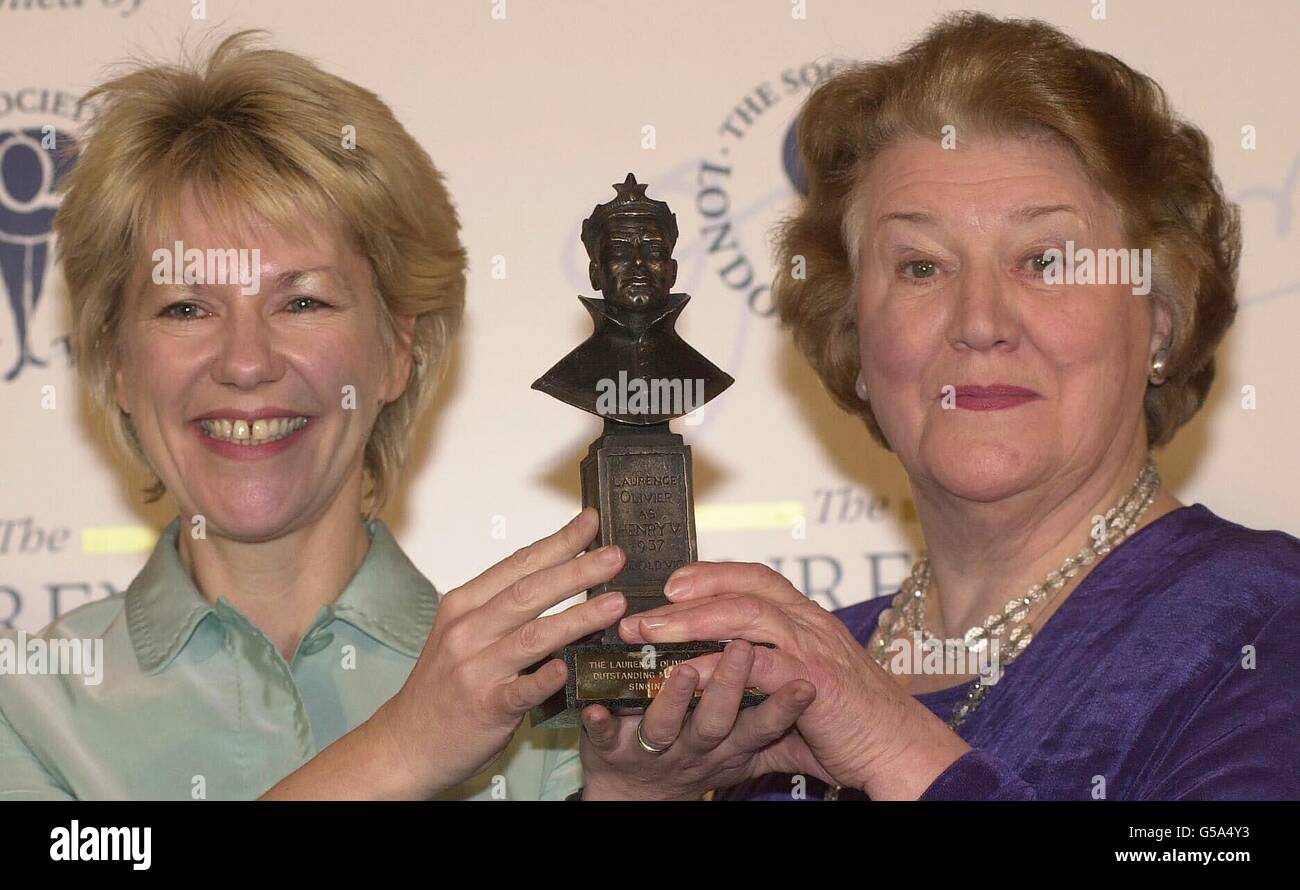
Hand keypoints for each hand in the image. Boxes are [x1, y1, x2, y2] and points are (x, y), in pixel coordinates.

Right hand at [371, 508, 626, 796]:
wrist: (405, 743)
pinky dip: (547, 677)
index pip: (518, 564)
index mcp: (464, 605)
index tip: (591, 522)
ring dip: (579, 617)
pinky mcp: (486, 707)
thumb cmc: (443, 687)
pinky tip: (569, 668)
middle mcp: (467, 630)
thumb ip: (503, 611)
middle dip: (577, 570)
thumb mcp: (462, 635)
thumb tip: (561, 581)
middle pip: (530, 591)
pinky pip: (523, 689)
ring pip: (534, 635)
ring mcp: (476, 669)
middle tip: (616, 556)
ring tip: (616, 604)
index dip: (558, 542)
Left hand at [578, 639, 831, 799]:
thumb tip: (815, 690)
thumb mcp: (743, 755)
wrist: (637, 800)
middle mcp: (693, 748)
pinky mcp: (609, 751)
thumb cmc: (696, 763)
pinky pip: (601, 737)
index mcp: (727, 745)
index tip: (806, 685)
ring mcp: (651, 750)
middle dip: (729, 686)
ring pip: (664, 727)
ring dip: (672, 699)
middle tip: (742, 649)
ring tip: (680, 671)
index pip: (761, 726)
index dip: (784, 709)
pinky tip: (594, 707)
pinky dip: (599, 723)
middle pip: (715, 721)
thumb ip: (773, 728)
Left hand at [617, 563, 970, 798]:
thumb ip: (760, 684)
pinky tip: (688, 673)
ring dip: (692, 621)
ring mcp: (814, 648)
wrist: (901, 751)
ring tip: (649, 632)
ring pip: (745, 615)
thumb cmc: (852, 726)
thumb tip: (714, 688)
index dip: (711, 575)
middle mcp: (811, 624)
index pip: (755, 580)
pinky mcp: (815, 681)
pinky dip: (721, 666)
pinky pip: (760, 663)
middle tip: (639, 614)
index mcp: (808, 621)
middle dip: (686, 598)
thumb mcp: (798, 696)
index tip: (670, 583)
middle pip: (741, 590)